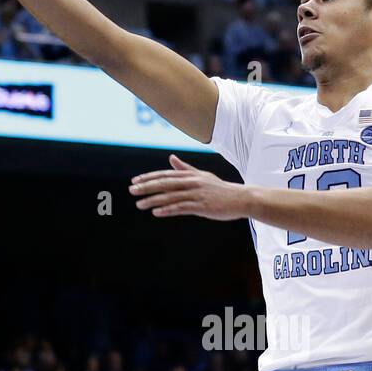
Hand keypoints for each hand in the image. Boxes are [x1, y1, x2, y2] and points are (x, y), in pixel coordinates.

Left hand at [129, 155, 250, 219]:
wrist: (240, 198)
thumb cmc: (220, 189)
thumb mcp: (202, 175)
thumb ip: (185, 168)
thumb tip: (171, 157)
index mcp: (190, 175)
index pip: (165, 175)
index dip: (149, 177)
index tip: (135, 181)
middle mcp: (192, 182)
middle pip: (165, 183)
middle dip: (146, 187)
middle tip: (131, 190)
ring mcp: (196, 194)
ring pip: (170, 197)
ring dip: (153, 200)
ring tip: (139, 204)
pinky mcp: (202, 206)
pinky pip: (181, 208)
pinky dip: (168, 210)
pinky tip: (156, 213)